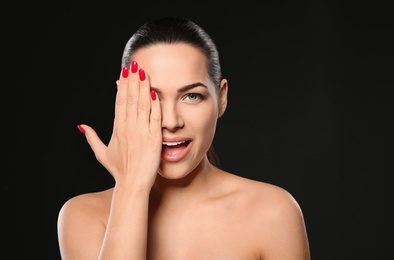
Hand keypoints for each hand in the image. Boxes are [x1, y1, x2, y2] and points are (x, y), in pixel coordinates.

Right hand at [79, 61, 161, 188]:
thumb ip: (92, 138)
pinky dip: (155, 105)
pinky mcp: (154, 138)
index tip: (124, 73)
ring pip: (141, 105)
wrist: (133, 183)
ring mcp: (141, 132)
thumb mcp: (102, 153)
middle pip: (130, 99)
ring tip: (143, 72)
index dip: (122, 86)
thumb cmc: (119, 170)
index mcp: (117, 128)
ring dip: (142, 87)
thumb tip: (81, 126)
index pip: (119, 102)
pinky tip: (155, 92)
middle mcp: (128, 127)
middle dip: (132, 81)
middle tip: (134, 65)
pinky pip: (155, 118)